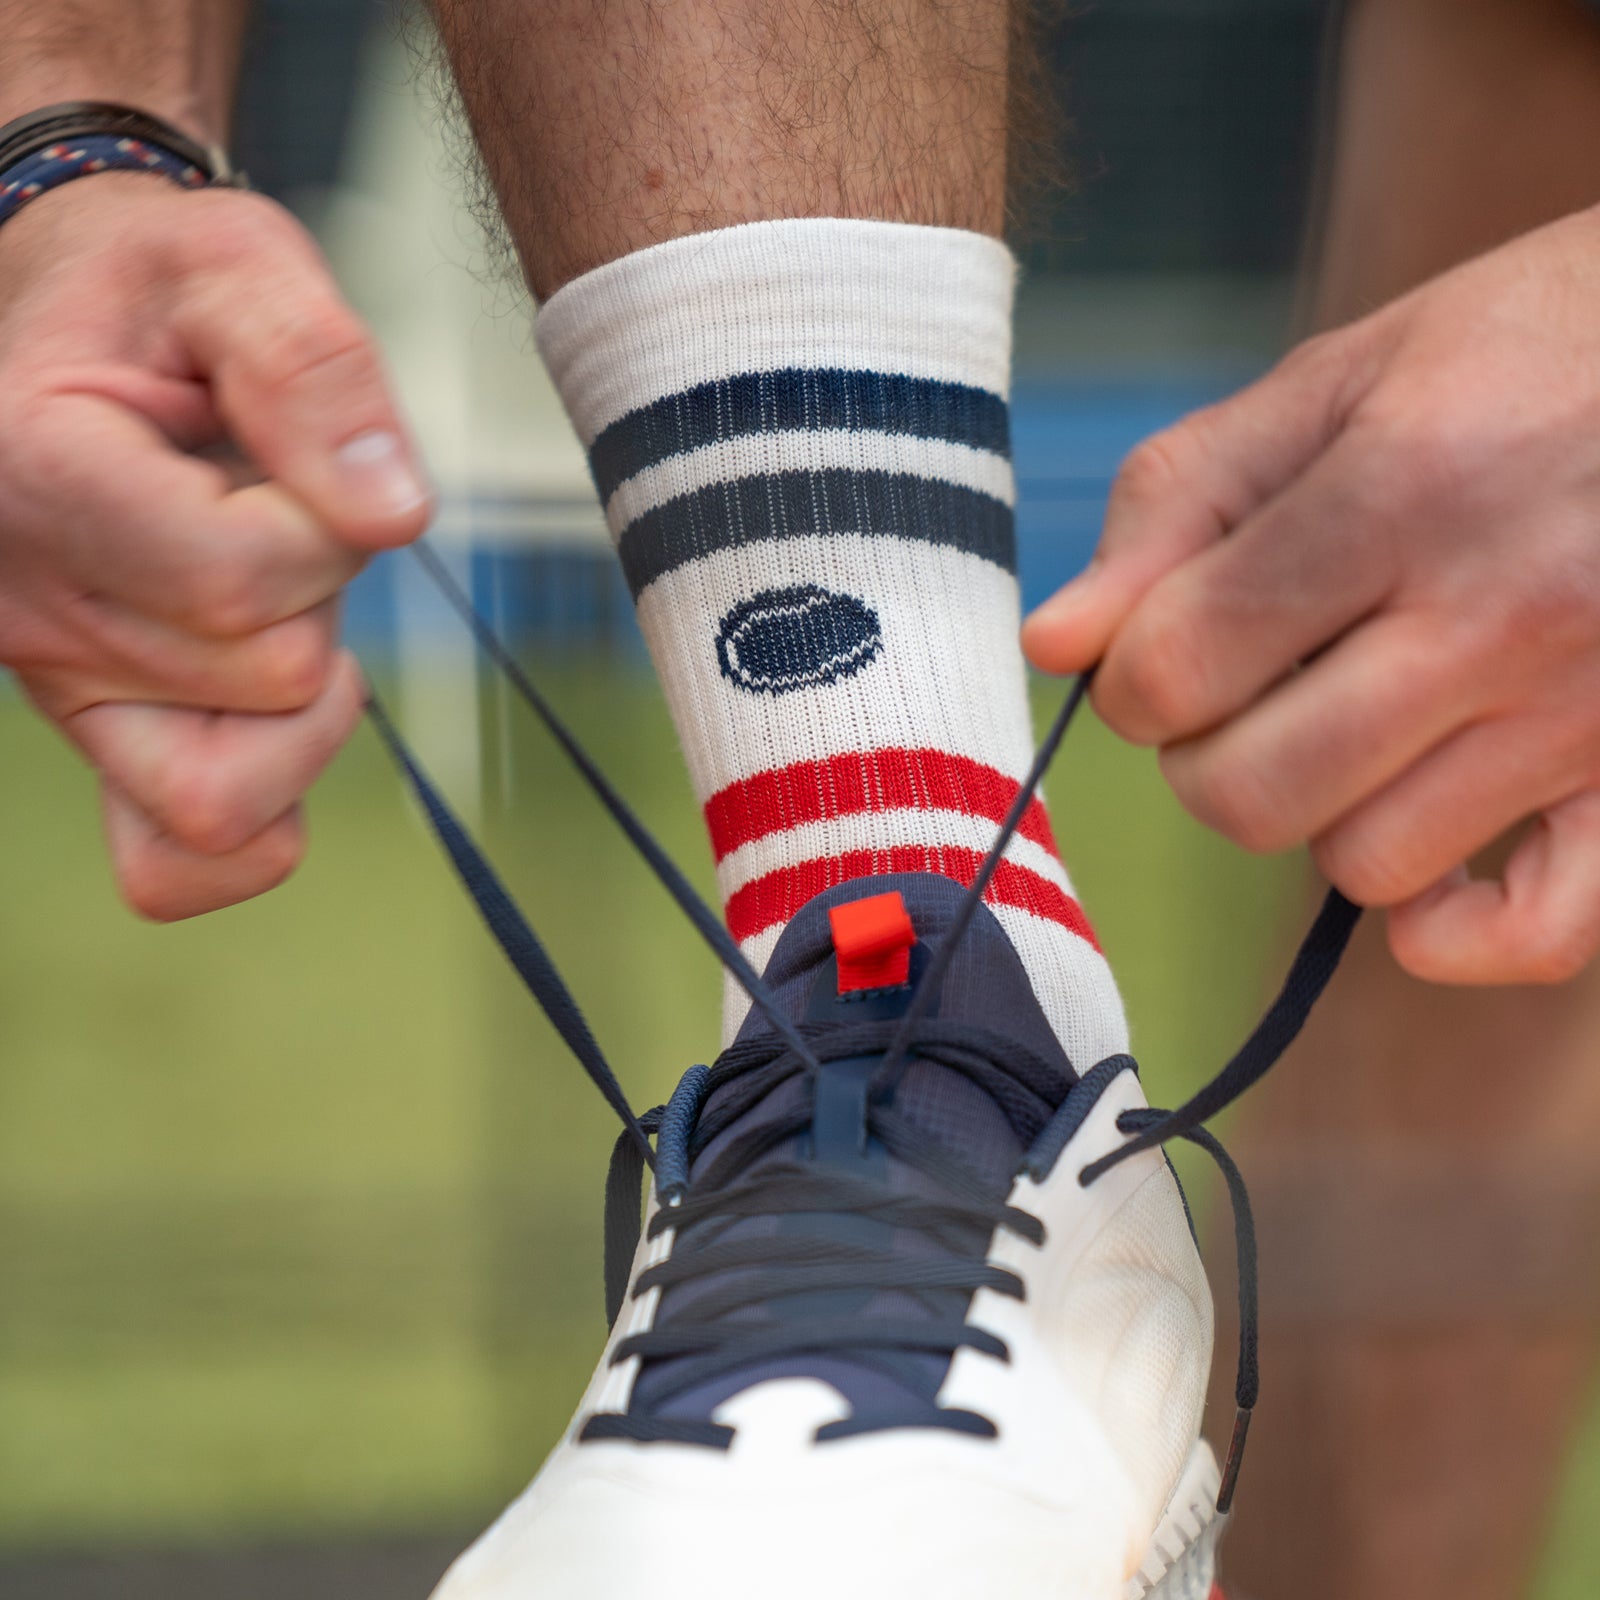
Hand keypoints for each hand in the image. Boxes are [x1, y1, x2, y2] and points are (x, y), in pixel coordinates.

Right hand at [0, 174, 430, 917]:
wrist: (69, 320)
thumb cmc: (150, 295)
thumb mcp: (236, 263)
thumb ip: (314, 369)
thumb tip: (390, 516)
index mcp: (39, 471)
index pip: (240, 578)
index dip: (325, 529)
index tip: (306, 461)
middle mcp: (29, 604)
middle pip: (266, 675)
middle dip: (322, 592)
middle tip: (278, 509)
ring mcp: (59, 686)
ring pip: (225, 793)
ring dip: (300, 700)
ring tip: (274, 597)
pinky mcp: (100, 733)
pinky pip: (174, 861)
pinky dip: (258, 816)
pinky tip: (279, 717)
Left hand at [1023, 207, 1599, 985]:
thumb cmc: (1530, 351)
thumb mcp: (1340, 377)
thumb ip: (1179, 500)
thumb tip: (1055, 644)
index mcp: (1401, 492)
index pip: (1177, 667)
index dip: (1132, 677)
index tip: (1165, 646)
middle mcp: (1499, 615)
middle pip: (1249, 791)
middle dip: (1203, 754)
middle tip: (1246, 691)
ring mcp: (1587, 711)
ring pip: (1364, 865)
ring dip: (1322, 812)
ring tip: (1362, 725)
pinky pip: (1535, 932)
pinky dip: (1456, 930)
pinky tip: (1432, 865)